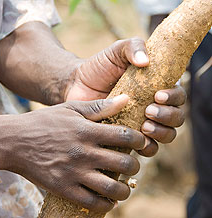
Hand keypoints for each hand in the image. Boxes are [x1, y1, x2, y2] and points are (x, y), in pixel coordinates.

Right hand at [10, 95, 145, 212]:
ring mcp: (74, 173)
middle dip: (134, 165)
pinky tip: (108, 199)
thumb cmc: (44, 122)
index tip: (140, 142)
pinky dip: (106, 204)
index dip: (139, 140)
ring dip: (125, 189)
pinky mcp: (64, 188)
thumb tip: (126, 99)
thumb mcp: (71, 109)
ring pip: (112, 188)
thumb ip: (99, 106)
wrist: (14, 142)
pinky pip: (93, 202)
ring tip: (125, 186)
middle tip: (131, 164)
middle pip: (124, 163)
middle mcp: (84, 153)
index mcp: (87, 131)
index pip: (126, 136)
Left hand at [65, 38, 185, 156]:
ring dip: (161, 133)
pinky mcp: (128, 136)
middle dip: (168, 116)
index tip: (158, 95)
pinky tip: (137, 141)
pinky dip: (147, 148)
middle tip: (148, 111)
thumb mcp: (117, 51)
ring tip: (144, 126)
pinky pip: (147, 148)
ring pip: (166, 135)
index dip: (174, 97)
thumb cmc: (98, 67)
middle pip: (176, 118)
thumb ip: (133, 47)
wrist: (76, 85)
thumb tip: (146, 62)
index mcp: (155, 87)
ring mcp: (141, 123)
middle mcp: (152, 106)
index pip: (177, 95)